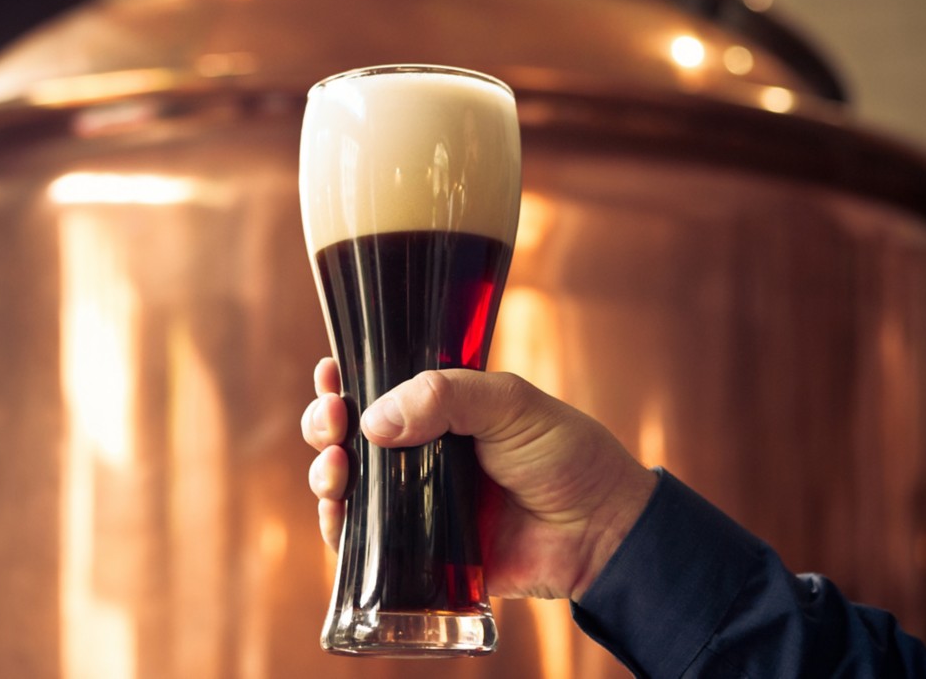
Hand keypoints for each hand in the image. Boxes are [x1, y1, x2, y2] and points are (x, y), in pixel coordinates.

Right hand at [301, 358, 657, 601]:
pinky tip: (337, 512)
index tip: (330, 373)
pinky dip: (338, 529)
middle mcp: (419, 451)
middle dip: (325, 423)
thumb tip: (374, 419)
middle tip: (334, 422)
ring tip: (337, 468)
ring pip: (346, 485)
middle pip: (348, 433)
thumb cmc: (565, 455)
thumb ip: (446, 396)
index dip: (343, 379)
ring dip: (325, 471)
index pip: (375, 386)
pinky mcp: (417, 551)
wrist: (600, 530)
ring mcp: (415, 501)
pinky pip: (362, 544)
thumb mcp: (510, 402)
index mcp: (439, 408)